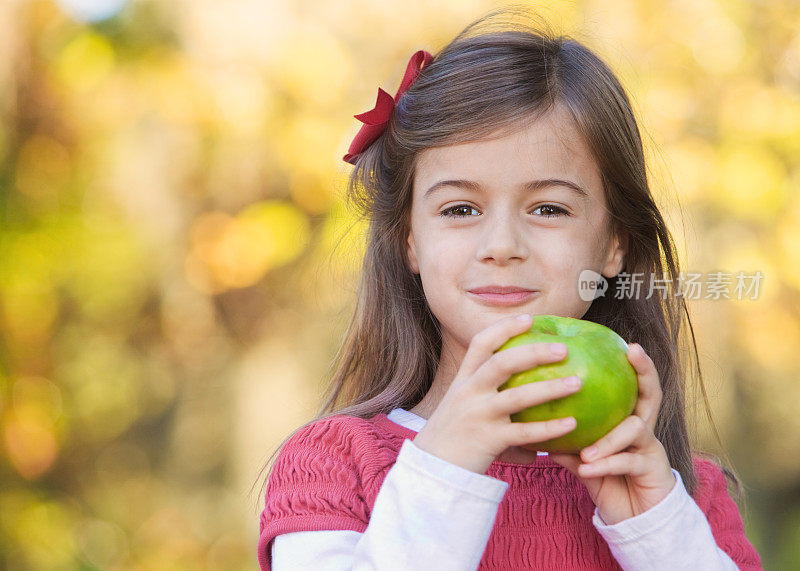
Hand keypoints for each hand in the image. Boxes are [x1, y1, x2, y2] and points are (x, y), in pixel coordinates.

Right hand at [412, 314, 581, 474]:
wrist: (432, 469)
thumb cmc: (454, 437)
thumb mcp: (462, 406)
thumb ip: (488, 395)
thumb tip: (527, 392)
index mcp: (464, 380)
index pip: (481, 343)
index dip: (505, 328)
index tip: (529, 318)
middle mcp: (469, 392)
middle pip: (503, 363)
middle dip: (534, 352)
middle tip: (564, 348)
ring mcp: (478, 415)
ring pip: (518, 397)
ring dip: (550, 388)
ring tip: (577, 383)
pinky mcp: (488, 440)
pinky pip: (525, 433)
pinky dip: (550, 428)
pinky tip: (572, 424)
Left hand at [549, 343, 676, 524]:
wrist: (633, 517)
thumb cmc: (606, 480)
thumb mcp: (582, 456)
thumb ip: (565, 437)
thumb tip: (530, 419)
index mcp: (627, 419)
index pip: (634, 385)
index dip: (636, 363)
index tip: (627, 342)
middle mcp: (644, 428)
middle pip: (652, 393)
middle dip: (644, 371)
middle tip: (632, 352)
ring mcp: (651, 448)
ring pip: (635, 429)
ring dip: (608, 438)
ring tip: (586, 451)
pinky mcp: (653, 471)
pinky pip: (628, 462)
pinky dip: (605, 464)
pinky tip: (585, 469)